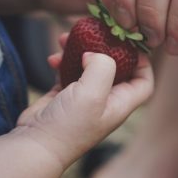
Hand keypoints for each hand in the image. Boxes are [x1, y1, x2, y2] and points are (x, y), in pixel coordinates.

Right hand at [16, 34, 153, 165]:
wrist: (33, 145)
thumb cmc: (67, 126)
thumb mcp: (93, 93)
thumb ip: (103, 66)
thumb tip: (94, 53)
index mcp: (119, 104)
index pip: (143, 81)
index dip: (142, 61)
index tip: (127, 42)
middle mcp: (105, 101)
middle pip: (115, 67)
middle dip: (104, 46)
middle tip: (93, 31)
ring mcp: (84, 98)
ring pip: (88, 65)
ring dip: (79, 50)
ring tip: (64, 38)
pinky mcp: (64, 96)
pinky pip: (68, 70)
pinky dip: (62, 61)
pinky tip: (52, 58)